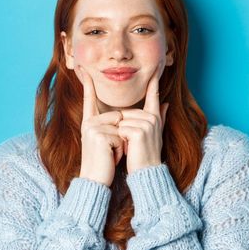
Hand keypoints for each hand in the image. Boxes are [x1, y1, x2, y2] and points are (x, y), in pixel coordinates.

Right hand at [75, 65, 124, 186]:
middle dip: (123, 135)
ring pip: (122, 126)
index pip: (90, 100)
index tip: (84, 69)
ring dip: (123, 143)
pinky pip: (120, 136)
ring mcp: (91, 128)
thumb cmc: (108, 161)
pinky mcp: (98, 136)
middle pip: (120, 116)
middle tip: (112, 151)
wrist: (96, 181)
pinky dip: (120, 149)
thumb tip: (164, 103)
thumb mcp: (118, 141)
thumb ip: (133, 122)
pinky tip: (110, 157)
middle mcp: (88, 123)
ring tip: (111, 154)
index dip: (88, 85)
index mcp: (91, 122)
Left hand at [117, 64, 169, 173]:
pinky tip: (129, 148)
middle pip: (127, 111)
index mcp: (155, 116)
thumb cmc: (146, 153)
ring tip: (131, 146)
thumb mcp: (155, 133)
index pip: (153, 94)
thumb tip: (166, 103)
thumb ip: (161, 116)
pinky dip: (121, 139)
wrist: (147, 171)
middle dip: (123, 126)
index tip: (157, 65)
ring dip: (121, 134)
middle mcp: (153, 118)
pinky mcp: (139, 131)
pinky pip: (121, 129)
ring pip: (122, 120)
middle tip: (132, 143)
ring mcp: (147, 124)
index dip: (154, 80)